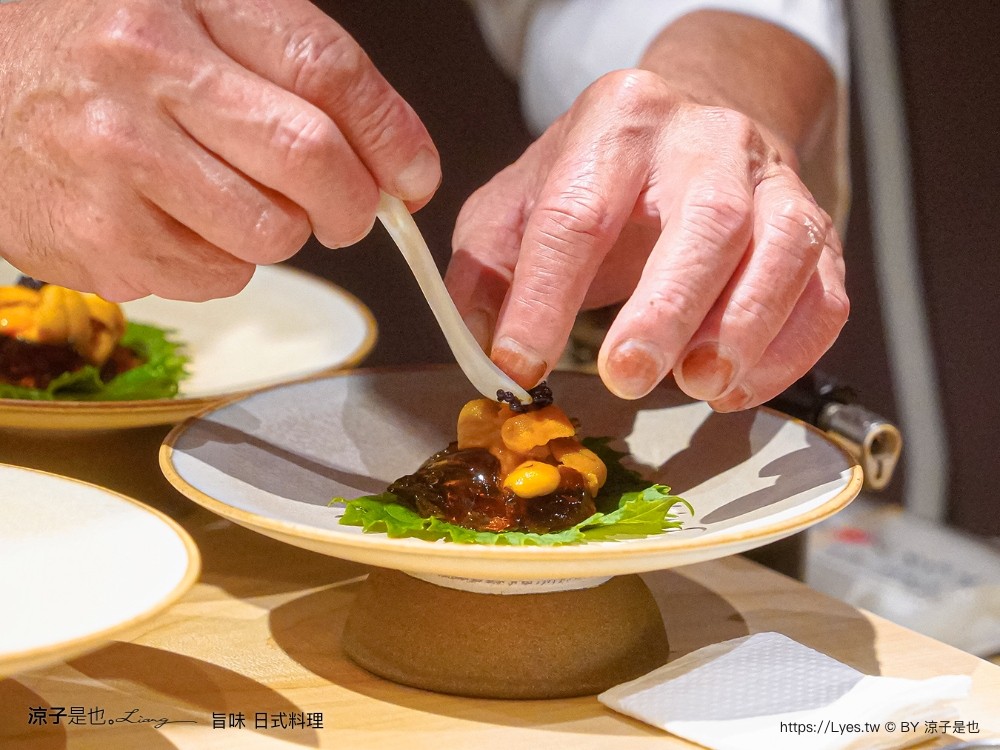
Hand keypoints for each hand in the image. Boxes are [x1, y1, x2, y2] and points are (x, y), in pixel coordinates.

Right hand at [0, 0, 439, 300]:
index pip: (328, 70)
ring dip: (281, 231)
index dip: (394, 135)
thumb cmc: (94, 47)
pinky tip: (178, 219)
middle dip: (355, 203)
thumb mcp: (189, 12)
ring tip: (234, 199)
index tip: (415, 174)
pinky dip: (220, 261)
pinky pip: (215, 276)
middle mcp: (146, 72)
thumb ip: (288, 66)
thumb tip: (391, 156)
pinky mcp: (97, 235)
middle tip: (351, 211)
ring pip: (272, 232)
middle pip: (312, 158)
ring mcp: (116, 160)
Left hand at [446, 69, 847, 410]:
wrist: (689, 133)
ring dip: (745, 329)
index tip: (521, 364)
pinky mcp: (814, 227)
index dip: (544, 296)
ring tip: (696, 384)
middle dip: (666, 310)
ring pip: (786, 248)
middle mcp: (708, 139)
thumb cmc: (598, 179)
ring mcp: (772, 180)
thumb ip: (488, 271)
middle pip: (707, 220)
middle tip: (628, 377)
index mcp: (620, 120)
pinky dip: (788, 351)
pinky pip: (825, 292)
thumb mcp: (519, 203)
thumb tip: (487, 352)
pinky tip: (733, 386)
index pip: (578, 213)